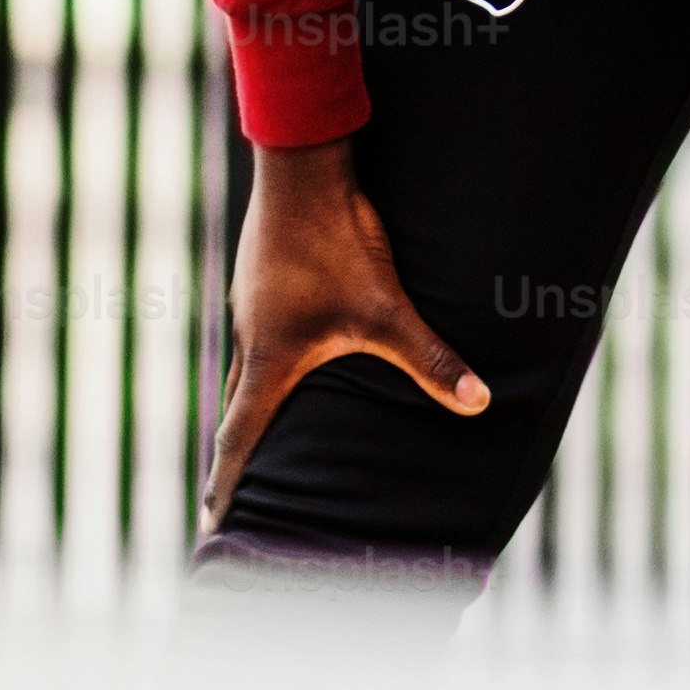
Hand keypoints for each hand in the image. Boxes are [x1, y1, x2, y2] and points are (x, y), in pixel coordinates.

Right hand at [201, 138, 489, 527]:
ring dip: (248, 403)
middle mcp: (250, 338)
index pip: (240, 438)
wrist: (301, 168)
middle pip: (236, 409)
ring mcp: (250, 305)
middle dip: (236, 453)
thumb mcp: (386, 307)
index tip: (211, 522)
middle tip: (228, 493)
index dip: (227, 483)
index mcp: (269, 360)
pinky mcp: (260, 278)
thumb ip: (428, 358)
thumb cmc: (335, 242)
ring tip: (259, 429)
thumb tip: (478, 402)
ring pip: (245, 368)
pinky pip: (256, 333)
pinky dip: (264, 360)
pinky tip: (286, 351)